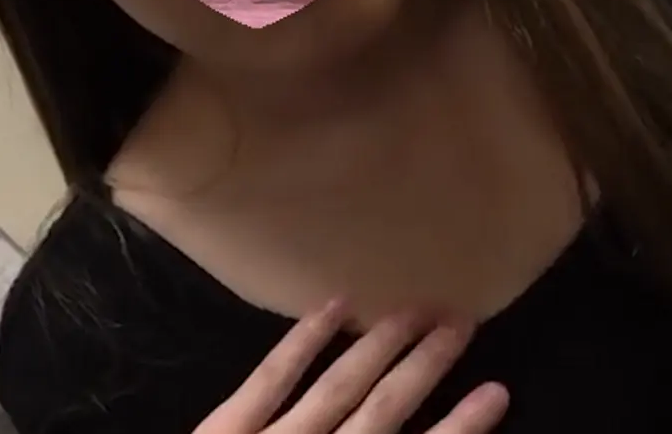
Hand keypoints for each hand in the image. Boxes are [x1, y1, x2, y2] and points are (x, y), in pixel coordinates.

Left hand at [194, 299, 508, 433]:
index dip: (460, 427)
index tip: (496, 390)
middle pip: (385, 408)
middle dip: (427, 366)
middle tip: (461, 322)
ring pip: (340, 385)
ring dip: (381, 346)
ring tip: (416, 309)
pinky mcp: (229, 426)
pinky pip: (271, 375)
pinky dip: (305, 339)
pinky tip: (336, 306)